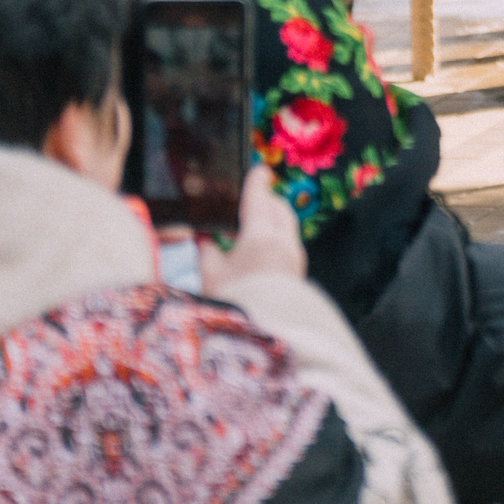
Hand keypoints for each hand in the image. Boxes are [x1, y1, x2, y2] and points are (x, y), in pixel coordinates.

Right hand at [193, 167, 306, 291]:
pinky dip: (276, 237)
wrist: (265, 334)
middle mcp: (284, 242)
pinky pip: (288, 243)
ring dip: (273, 219)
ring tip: (251, 226)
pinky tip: (260, 248)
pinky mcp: (298, 272)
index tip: (258, 170)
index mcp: (261, 237)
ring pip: (287, 226)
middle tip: (251, 200)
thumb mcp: (211, 277)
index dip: (256, 183)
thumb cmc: (233, 303)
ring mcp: (295, 257)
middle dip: (267, 201)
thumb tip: (204, 237)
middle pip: (280, 209)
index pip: (259, 200)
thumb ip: (207, 252)